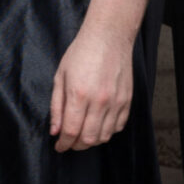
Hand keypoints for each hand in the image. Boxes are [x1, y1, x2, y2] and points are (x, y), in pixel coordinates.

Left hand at [50, 27, 134, 152]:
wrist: (108, 36)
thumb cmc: (81, 53)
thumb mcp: (60, 77)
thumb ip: (57, 106)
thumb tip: (55, 131)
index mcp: (79, 94)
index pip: (71, 131)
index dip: (63, 144)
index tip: (59, 146)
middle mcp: (99, 101)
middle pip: (88, 138)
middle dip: (76, 145)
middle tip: (70, 142)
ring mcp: (116, 101)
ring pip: (104, 136)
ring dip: (92, 140)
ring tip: (84, 134)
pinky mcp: (127, 99)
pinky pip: (119, 126)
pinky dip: (108, 131)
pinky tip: (100, 125)